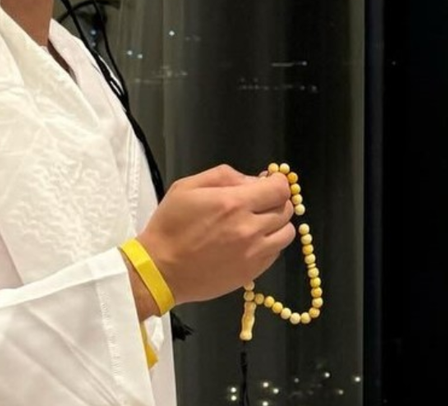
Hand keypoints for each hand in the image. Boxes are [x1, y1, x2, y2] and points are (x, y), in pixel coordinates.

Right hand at [137, 164, 294, 305]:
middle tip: (258, 202)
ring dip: (277, 224)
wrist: (160, 270)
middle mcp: (250, 228)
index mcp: (234, 203)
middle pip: (286, 209)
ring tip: (257, 224)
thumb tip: (252, 180)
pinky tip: (250, 242)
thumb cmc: (169, 225)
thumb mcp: (187, 187)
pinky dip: (269, 244)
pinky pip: (276, 253)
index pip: (279, 189)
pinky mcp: (252, 272)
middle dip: (275, 201)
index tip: (268, 183)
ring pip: (287, 233)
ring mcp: (254, 253)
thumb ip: (223, 176)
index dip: (278, 182)